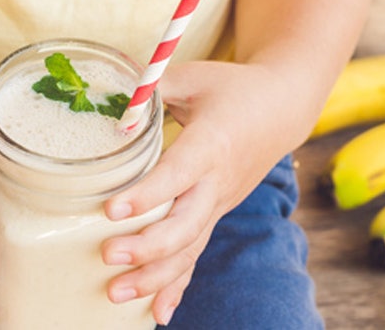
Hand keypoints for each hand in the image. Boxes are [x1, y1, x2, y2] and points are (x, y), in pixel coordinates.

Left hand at [101, 61, 311, 324]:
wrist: (281, 109)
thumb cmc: (232, 89)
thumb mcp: (195, 78)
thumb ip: (151, 90)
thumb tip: (103, 101)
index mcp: (211, 144)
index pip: (178, 174)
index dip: (147, 195)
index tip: (112, 210)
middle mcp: (216, 182)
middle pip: (185, 224)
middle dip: (147, 247)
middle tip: (108, 257)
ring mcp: (217, 204)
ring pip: (189, 249)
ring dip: (154, 276)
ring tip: (116, 293)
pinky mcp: (213, 215)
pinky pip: (195, 256)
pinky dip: (176, 286)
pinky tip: (157, 313)